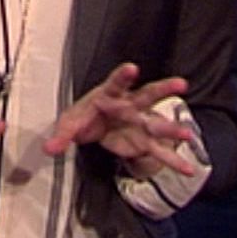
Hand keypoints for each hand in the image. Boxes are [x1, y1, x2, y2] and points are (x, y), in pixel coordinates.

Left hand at [43, 63, 196, 178]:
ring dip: (172, 128)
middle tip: (180, 83)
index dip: (123, 75)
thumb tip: (49, 149)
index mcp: (109, 95)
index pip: (116, 83)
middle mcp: (129, 105)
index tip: (132, 68)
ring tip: (187, 135)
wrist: (94, 127)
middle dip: (163, 89)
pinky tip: (187, 169)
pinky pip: (159, 151)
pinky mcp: (143, 141)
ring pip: (158, 123)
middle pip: (147, 94)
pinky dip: (173, 160)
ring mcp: (139, 123)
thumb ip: (61, 136)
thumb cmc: (84, 118)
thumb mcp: (69, 124)